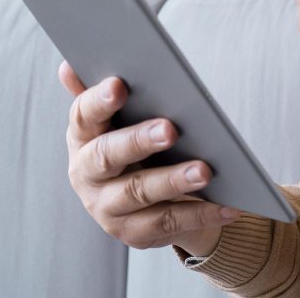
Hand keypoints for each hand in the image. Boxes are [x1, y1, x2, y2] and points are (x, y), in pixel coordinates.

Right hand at [58, 62, 237, 254]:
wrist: (149, 199)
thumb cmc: (136, 145)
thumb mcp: (120, 119)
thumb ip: (102, 93)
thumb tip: (69, 66)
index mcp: (82, 137)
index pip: (83, 115)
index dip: (98, 101)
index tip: (119, 84)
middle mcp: (86, 174)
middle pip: (108, 155)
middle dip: (139, 141)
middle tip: (170, 128)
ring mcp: (107, 208)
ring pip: (140, 192)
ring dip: (174, 180)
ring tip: (205, 170)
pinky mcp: (133, 233)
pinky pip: (169, 223)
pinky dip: (201, 213)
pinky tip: (229, 204)